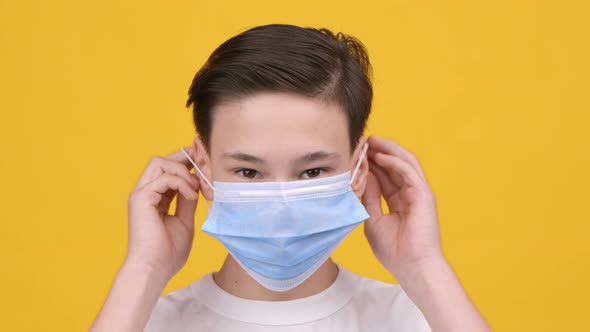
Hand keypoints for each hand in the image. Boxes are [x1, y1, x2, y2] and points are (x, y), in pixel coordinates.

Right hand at [126, 148, 199, 280]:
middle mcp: (145, 192)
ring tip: (197, 187)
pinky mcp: (140, 198)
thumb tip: (197, 185)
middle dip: (184, 158)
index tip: (204, 164)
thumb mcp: (184, 220)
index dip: (186, 163)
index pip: (167, 169)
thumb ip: (187, 201)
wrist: (154, 269)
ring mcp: (141, 194)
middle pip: (161, 159)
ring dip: (183, 171)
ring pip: (159, 162)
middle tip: (203, 166)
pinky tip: (192, 195)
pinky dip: (181, 183)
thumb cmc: (168, 252)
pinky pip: (163, 178)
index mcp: (154, 198)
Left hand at [361, 135, 443, 282]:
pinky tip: (380, 156)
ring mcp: (418, 193)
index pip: (384, 175)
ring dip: (387, 150)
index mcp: (398, 201)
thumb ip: (368, 197)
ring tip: (370, 141)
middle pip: (394, 165)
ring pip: (404, 162)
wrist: (411, 267)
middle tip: (360, 140)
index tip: (354, 152)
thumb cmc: (393, 250)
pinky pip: (409, 172)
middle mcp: (409, 193)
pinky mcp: (424, 195)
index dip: (370, 162)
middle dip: (377, 151)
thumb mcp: (372, 219)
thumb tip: (362, 176)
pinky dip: (395, 162)